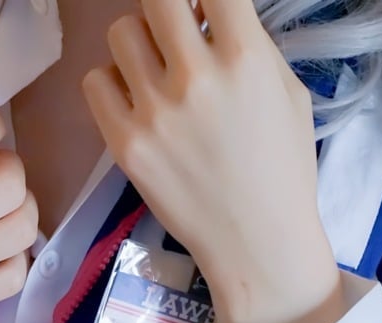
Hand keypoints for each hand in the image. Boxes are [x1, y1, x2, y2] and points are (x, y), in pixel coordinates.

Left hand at [82, 0, 343, 322]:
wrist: (256, 240)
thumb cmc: (281, 167)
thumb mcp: (286, 92)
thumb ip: (247, 45)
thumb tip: (207, 13)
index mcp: (246, 59)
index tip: (200, 8)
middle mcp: (196, 78)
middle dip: (166, 7)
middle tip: (174, 30)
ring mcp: (154, 111)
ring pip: (120, 33)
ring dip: (138, 41)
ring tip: (154, 69)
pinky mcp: (124, 143)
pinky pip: (95, 81)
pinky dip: (112, 82)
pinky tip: (134, 100)